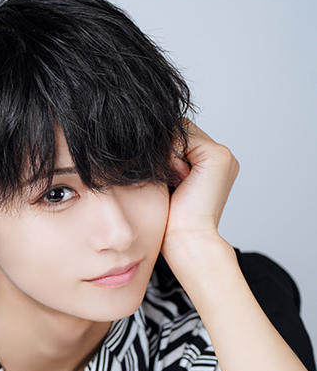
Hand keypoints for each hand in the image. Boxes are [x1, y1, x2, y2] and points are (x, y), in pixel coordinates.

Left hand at [162, 122, 238, 260]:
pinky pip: (185, 137)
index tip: (160, 176)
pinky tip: (176, 176)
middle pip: (182, 131)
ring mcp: (222, 155)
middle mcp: (221, 157)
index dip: (165, 150)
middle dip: (167, 149)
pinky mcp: (217, 156)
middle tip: (166, 178)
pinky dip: (172, 154)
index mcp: (211, 164)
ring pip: (182, 131)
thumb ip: (168, 159)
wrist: (186, 240)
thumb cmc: (173, 220)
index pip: (181, 137)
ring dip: (169, 152)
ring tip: (172, 179)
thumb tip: (147, 138)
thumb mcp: (168, 182)